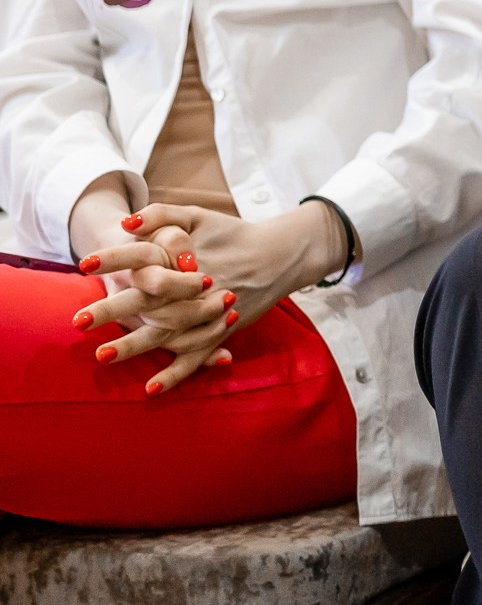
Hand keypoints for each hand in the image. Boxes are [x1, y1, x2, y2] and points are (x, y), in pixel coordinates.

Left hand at [81, 203, 345, 391]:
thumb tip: (126, 224)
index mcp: (188, 258)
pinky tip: (150, 389)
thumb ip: (162, 215)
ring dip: (134, 346)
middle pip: (150, 301)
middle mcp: (197, 286)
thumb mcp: (198, 215)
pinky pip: (197, 356)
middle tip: (78, 321)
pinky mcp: (222, 330)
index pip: (145, 258)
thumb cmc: (233, 234)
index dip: (114, 260)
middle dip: (112, 311)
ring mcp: (209, 312)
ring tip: (101, 356)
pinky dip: (176, 373)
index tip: (83, 264)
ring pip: (168, 332)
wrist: (280, 253)